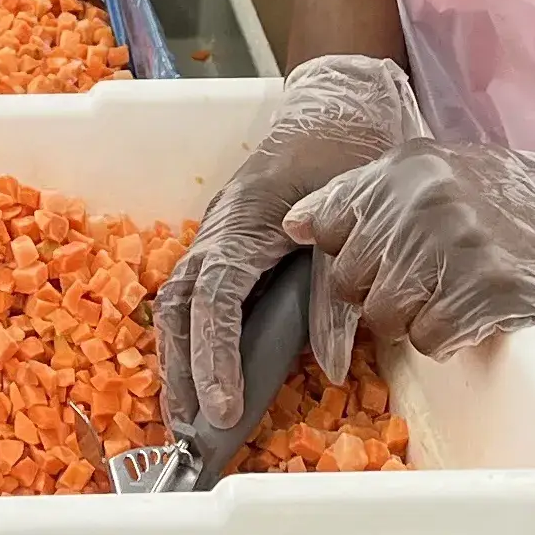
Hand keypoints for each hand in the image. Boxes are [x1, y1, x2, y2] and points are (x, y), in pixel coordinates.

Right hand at [153, 54, 424, 429]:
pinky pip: (195, 295)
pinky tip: (198, 375)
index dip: (214, 355)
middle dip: (180, 369)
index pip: (216, 296)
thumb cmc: (350, 153)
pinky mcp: (227, 244)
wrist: (342, 105)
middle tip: (190, 429)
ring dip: (178, 359)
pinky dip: (192, 339)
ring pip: (179, 302)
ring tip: (185, 416)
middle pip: (180, 305)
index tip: (221, 406)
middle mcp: (218, 228)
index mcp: (245, 218)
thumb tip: (333, 368)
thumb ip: (338, 294)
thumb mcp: (356, 221)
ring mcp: (217, 235)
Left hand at [282, 133, 534, 364]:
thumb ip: (363, 193)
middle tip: (419, 287)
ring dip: (410, 321)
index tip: (377, 260)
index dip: (349, 253)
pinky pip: (429, 337)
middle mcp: (425, 198)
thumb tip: (294, 223)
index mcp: (406, 165)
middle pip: (351, 278)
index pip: (330, 223)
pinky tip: (469, 315)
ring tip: (445, 300)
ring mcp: (457, 243)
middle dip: (376, 295)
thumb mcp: (432, 172)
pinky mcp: (488, 289)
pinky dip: (443, 338)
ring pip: (384, 314)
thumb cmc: (504, 200)